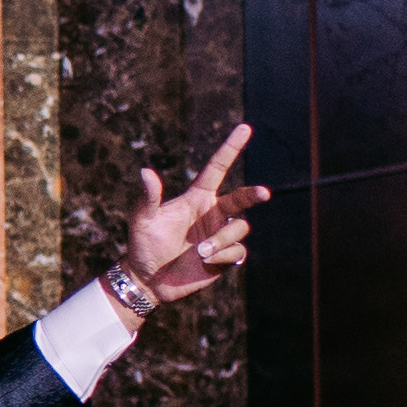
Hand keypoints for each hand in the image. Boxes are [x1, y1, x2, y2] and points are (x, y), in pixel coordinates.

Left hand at [113, 123, 266, 310]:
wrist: (148, 278)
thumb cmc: (142, 244)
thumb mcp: (142, 219)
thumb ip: (148, 196)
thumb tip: (145, 171)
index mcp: (196, 198)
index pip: (217, 168)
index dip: (231, 148)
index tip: (245, 128)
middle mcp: (212, 213)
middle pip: (241, 198)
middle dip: (253, 194)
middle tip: (264, 193)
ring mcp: (220, 234)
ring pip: (239, 228)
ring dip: (221, 240)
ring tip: (199, 252)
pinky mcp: (226, 256)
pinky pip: (238, 250)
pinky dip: (224, 256)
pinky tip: (206, 262)